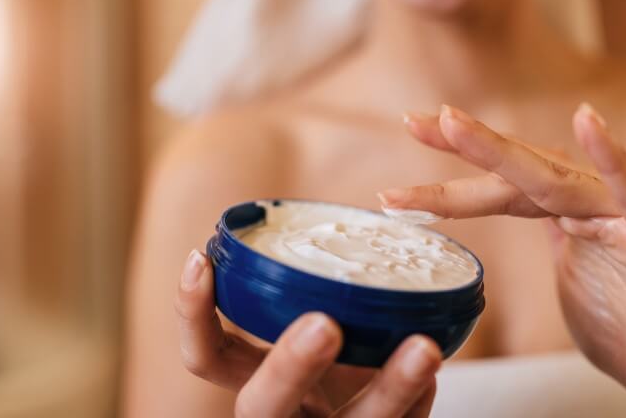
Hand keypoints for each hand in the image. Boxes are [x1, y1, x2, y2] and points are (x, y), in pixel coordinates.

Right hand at [175, 249, 441, 417]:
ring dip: (389, 389)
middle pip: (260, 405)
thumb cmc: (334, 373)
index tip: (203, 257)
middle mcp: (280, 416)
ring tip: (424, 348)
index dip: (194, 314)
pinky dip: (418, 402)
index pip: (206, 357)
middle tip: (324, 325)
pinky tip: (432, 374)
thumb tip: (357, 227)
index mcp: (253, 380)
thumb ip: (311, 294)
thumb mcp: (307, 332)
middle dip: (289, 365)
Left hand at [379, 104, 625, 416]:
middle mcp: (595, 206)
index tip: (411, 146)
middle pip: (522, 170)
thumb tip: (516, 209)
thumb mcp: (568, 279)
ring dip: (504, 151)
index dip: (457, 172)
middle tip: (415, 121)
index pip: (504, 186)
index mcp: (568, 216)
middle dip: (467, 146)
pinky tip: (589, 123)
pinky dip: (613, 160)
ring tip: (455, 125)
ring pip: (559, 179)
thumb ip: (548, 238)